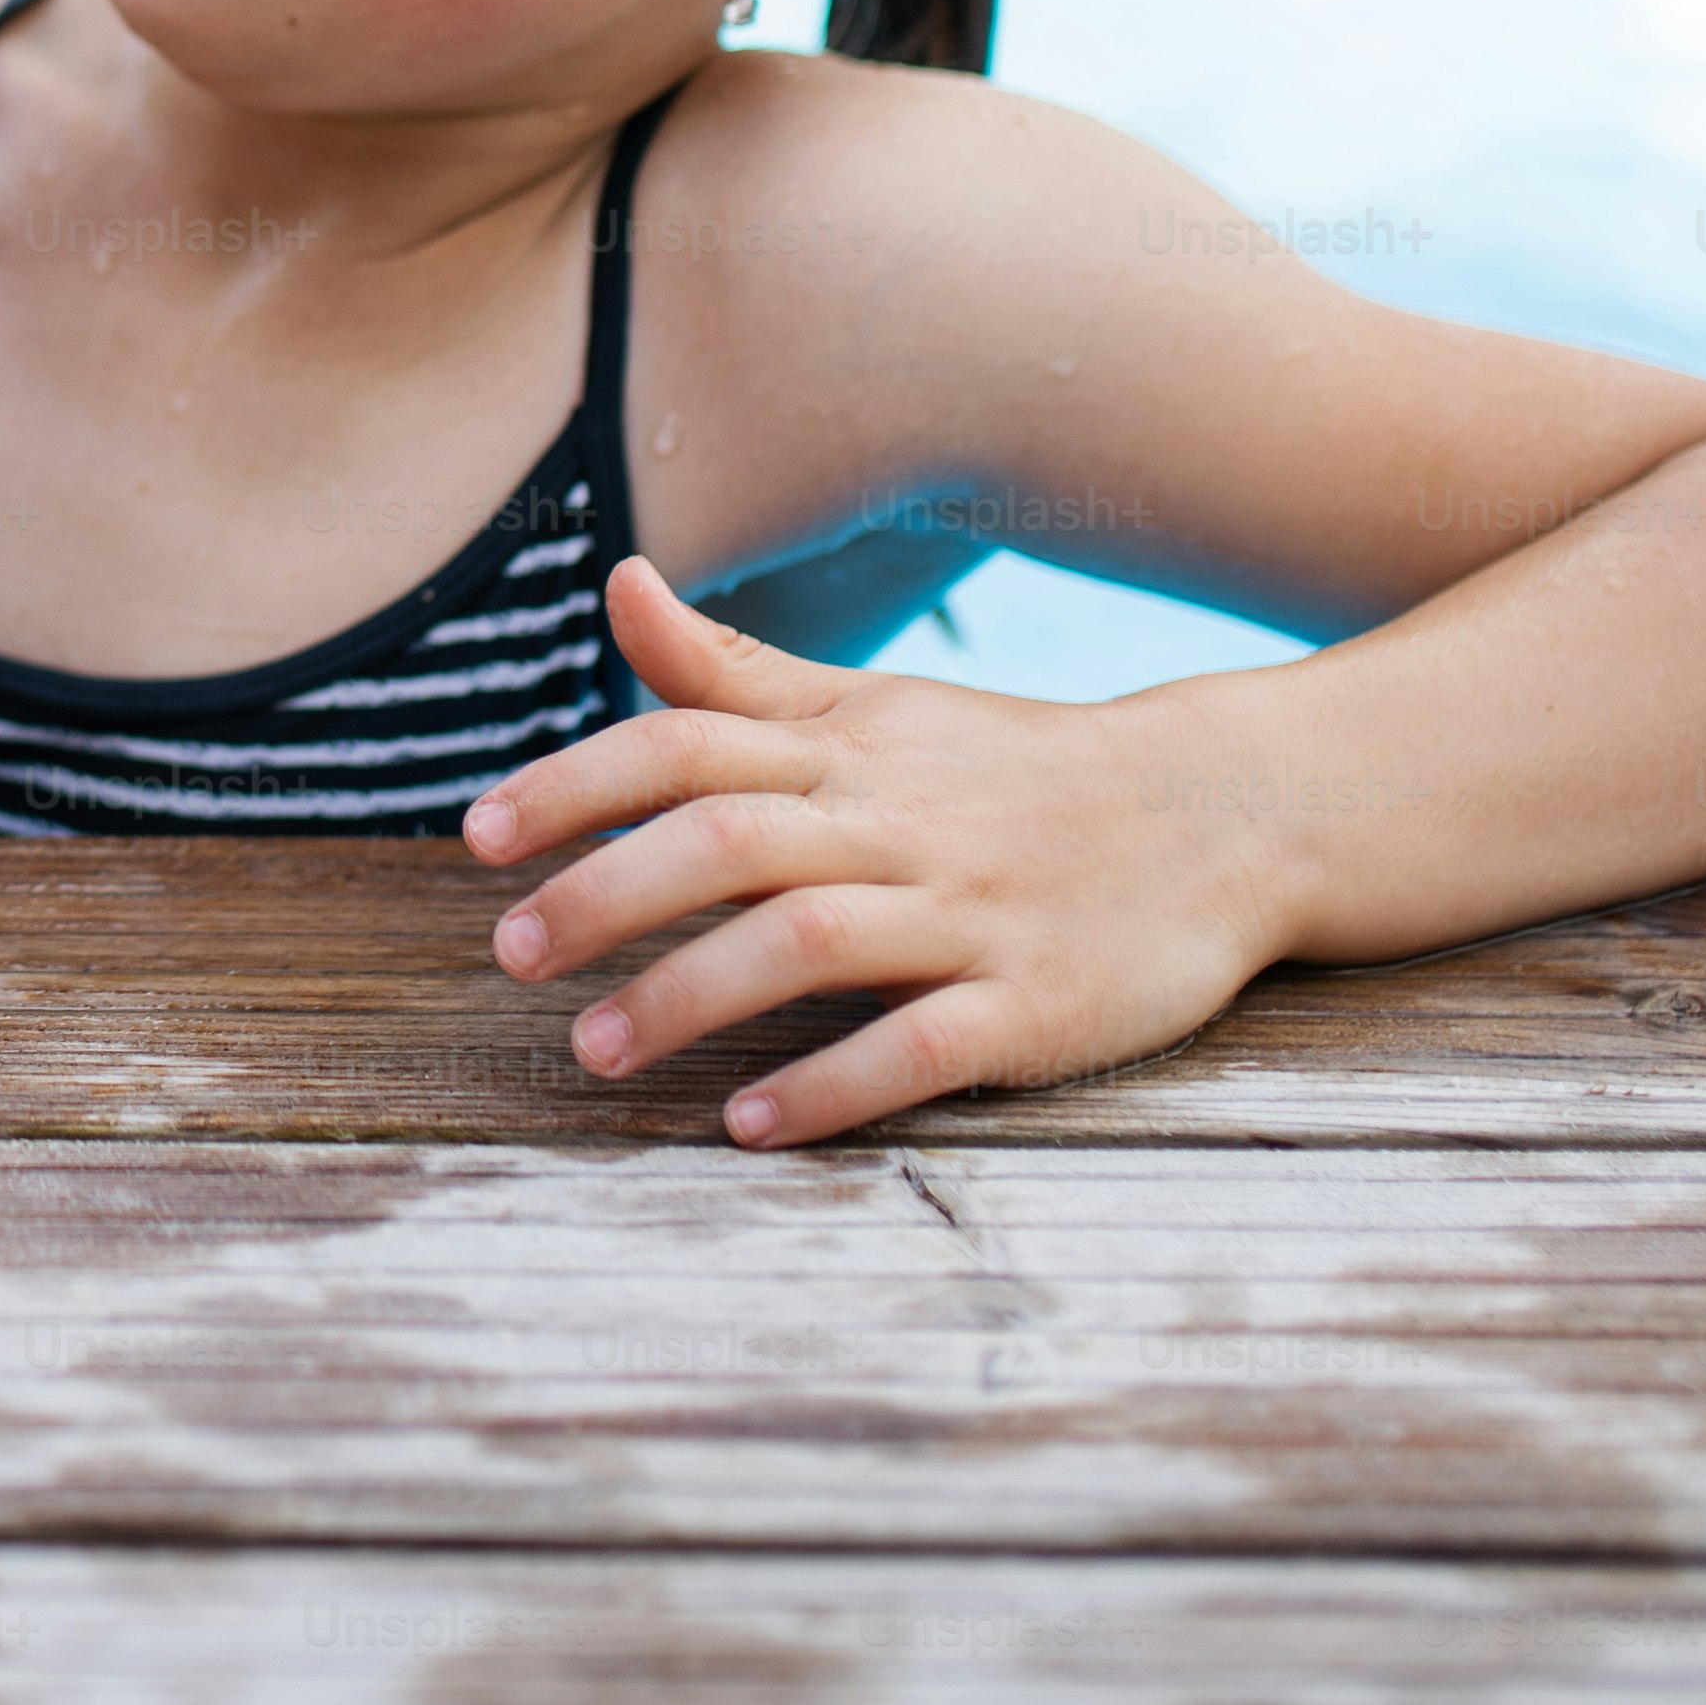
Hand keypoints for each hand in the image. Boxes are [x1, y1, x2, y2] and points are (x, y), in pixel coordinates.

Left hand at [461, 558, 1292, 1146]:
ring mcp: (974, 913)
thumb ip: (735, 669)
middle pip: (730, 838)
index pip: (688, 741)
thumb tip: (617, 581)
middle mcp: (900, 820)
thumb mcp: (876, 708)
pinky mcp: (1040, 1004)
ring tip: (593, 1049)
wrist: (1227, 814)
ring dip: (689, 995)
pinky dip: (833, 1082)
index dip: (577, 783)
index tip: (478, 839)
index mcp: (851, 747)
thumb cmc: (1012, 770)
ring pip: (810, 940)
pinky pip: (925, 1043)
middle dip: (607, 895)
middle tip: (512, 952)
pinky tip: (750, 1123)